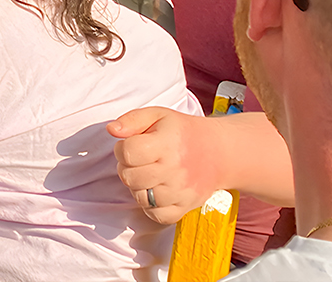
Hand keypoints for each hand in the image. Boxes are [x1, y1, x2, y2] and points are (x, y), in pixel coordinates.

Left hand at [108, 108, 229, 223]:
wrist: (219, 152)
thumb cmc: (183, 133)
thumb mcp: (158, 115)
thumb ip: (131, 120)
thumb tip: (112, 130)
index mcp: (166, 143)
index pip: (127, 153)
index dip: (122, 149)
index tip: (131, 146)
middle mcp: (174, 169)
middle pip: (130, 178)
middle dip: (127, 168)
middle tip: (139, 161)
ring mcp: (181, 191)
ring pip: (141, 198)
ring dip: (138, 187)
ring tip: (148, 174)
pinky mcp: (186, 207)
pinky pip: (157, 216)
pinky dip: (151, 207)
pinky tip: (156, 190)